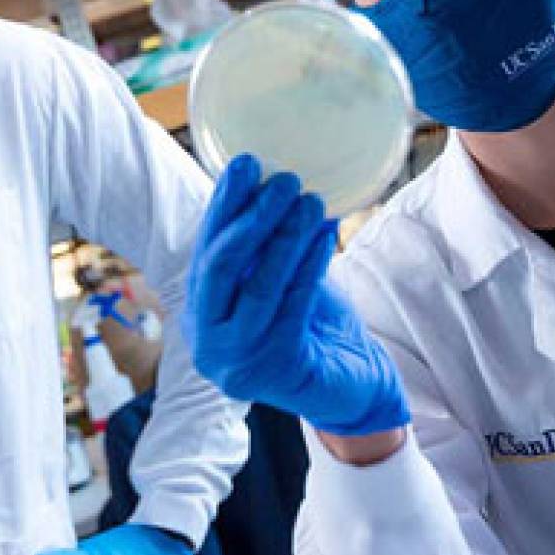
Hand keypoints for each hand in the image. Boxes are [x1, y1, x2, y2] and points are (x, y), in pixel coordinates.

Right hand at [184, 154, 409, 437]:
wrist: (351, 390)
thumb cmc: (315, 328)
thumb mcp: (280, 281)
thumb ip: (266, 248)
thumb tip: (273, 180)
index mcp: (202, 315)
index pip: (206, 251)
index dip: (224, 206)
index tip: (246, 164)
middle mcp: (208, 341)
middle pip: (219, 268)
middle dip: (250, 218)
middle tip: (283, 180)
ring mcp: (237, 361)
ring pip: (257, 288)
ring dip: (284, 239)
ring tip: (310, 202)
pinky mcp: (276, 370)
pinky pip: (291, 307)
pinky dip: (307, 268)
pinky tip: (322, 238)